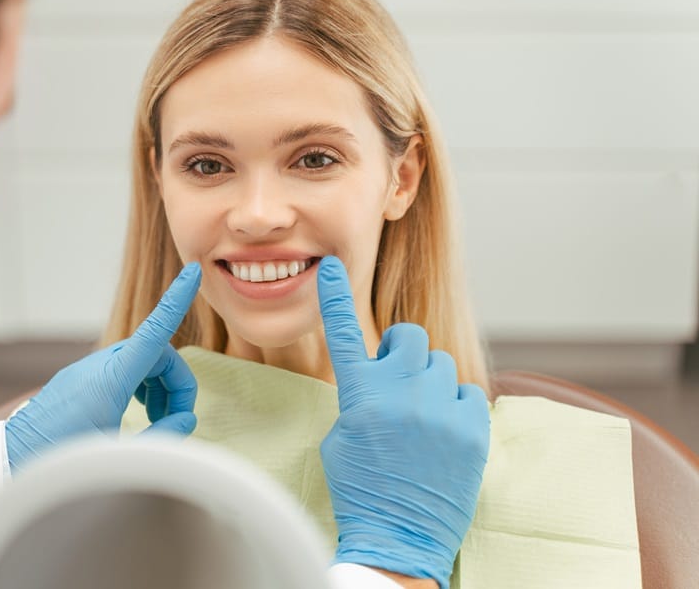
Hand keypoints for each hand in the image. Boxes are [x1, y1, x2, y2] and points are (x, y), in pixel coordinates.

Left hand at [5, 263, 201, 470]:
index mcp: (112, 378)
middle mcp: (99, 366)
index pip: (154, 330)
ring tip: (156, 421)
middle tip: (175, 420)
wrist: (10, 460)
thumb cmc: (62, 459)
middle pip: (156, 353)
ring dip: (159, 386)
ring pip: (140, 361)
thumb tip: (185, 420)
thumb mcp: (120, 455)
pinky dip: (140, 386)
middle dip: (176, 382)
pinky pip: (121, 370)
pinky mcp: (79, 380)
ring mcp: (87, 371)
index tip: (191, 272)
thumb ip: (161, 436)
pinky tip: (137, 414)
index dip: (176, 300)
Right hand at [317, 256, 488, 588]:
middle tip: (397, 378)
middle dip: (401, 351)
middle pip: (408, 336)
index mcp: (359, 396)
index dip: (335, 298)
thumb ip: (359, 397)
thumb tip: (379, 377)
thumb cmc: (360, 489)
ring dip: (430, 381)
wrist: (397, 537)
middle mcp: (401, 394)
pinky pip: (468, 391)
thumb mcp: (341, 438)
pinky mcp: (473, 429)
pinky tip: (444, 431)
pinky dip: (456, 404)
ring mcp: (440, 410)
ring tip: (422, 416)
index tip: (332, 268)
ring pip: (441, 363)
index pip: (344, 334)